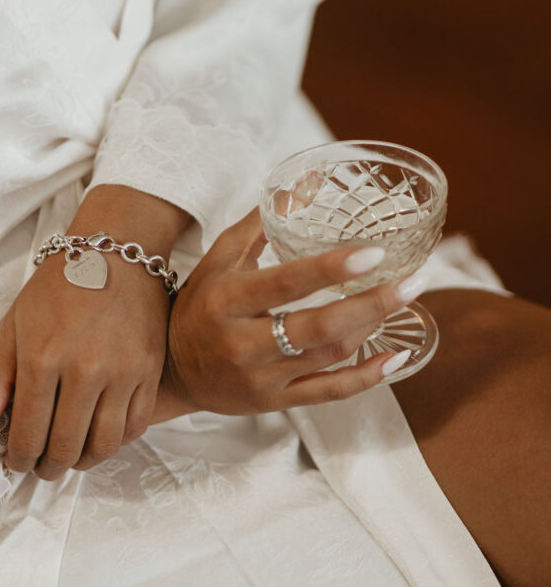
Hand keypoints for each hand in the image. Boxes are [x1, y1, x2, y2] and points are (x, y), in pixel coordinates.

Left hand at [0, 186, 188, 478]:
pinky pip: (136, 425)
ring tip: (73, 457)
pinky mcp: (150, 369)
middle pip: (66, 447)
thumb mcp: (17, 322)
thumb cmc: (61, 284)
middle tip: (43, 466)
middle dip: (49, 467)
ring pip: (104, 445)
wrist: (116, 250)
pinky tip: (102, 436)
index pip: (29, 434)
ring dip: (84, 462)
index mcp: (44, 358)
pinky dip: (117, 441)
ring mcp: (123, 371)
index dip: (20, 458)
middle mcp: (86, 370)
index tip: (17, 461)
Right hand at [164, 207, 423, 416]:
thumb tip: (303, 183)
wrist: (172, 370)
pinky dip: (367, 378)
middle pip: (318, 326)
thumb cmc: (201, 303)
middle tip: (413, 281)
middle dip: (371, 303)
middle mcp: (243, 342)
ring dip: (373, 328)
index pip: (286, 283)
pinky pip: (329, 393)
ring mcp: (261, 378)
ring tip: (403, 300)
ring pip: (328, 355)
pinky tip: (396, 358)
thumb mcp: (219, 258)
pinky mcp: (274, 402)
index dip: (331, 269)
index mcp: (229, 299)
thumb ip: (260, 223)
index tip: (374, 253)